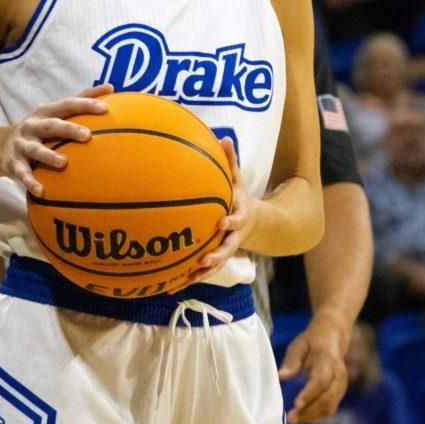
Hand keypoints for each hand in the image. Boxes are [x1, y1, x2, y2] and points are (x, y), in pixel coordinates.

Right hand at [0, 84, 111, 195]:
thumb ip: (81, 99)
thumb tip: (111, 86)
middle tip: (87, 136)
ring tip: (63, 163)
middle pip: (51, 125)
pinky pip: (23, 174)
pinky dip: (31, 182)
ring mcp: (22, 144)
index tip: (105, 108)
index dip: (85, 104)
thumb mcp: (55, 113)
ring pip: (35, 149)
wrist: (0, 147)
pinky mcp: (14, 164)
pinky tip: (42, 191)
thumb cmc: (40, 128)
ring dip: (48, 156)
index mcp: (45, 112)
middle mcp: (32, 126)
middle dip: (68, 129)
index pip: (67, 104)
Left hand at [186, 139, 256, 283]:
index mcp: (239, 216)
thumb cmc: (237, 196)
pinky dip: (190, 278)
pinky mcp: (216, 258)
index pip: (238, 219)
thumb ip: (230, 161)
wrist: (252, 222)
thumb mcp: (237, 179)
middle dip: (217, 256)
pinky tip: (172, 286)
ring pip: (216, 265)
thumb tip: (224, 137)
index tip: (222, 222)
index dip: (232, 221)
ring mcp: (226, 249)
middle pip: (228, 249)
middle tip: (205, 260)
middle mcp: (234, 236)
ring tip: (189, 279)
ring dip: (204, 273)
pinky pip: (204, 271)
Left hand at [278, 317, 349, 423]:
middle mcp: (338, 373)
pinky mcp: (340, 392)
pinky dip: (317, 416)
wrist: (331, 338)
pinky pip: (331, 408)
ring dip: (312, 416)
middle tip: (290, 418)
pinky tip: (303, 418)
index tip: (296, 404)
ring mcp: (341, 384)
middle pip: (327, 397)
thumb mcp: (298, 345)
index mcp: (328, 360)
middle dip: (309, 410)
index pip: (321, 380)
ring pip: (330, 405)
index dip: (310, 393)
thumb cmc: (311, 342)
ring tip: (294, 420)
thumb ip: (291, 361)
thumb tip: (281, 376)